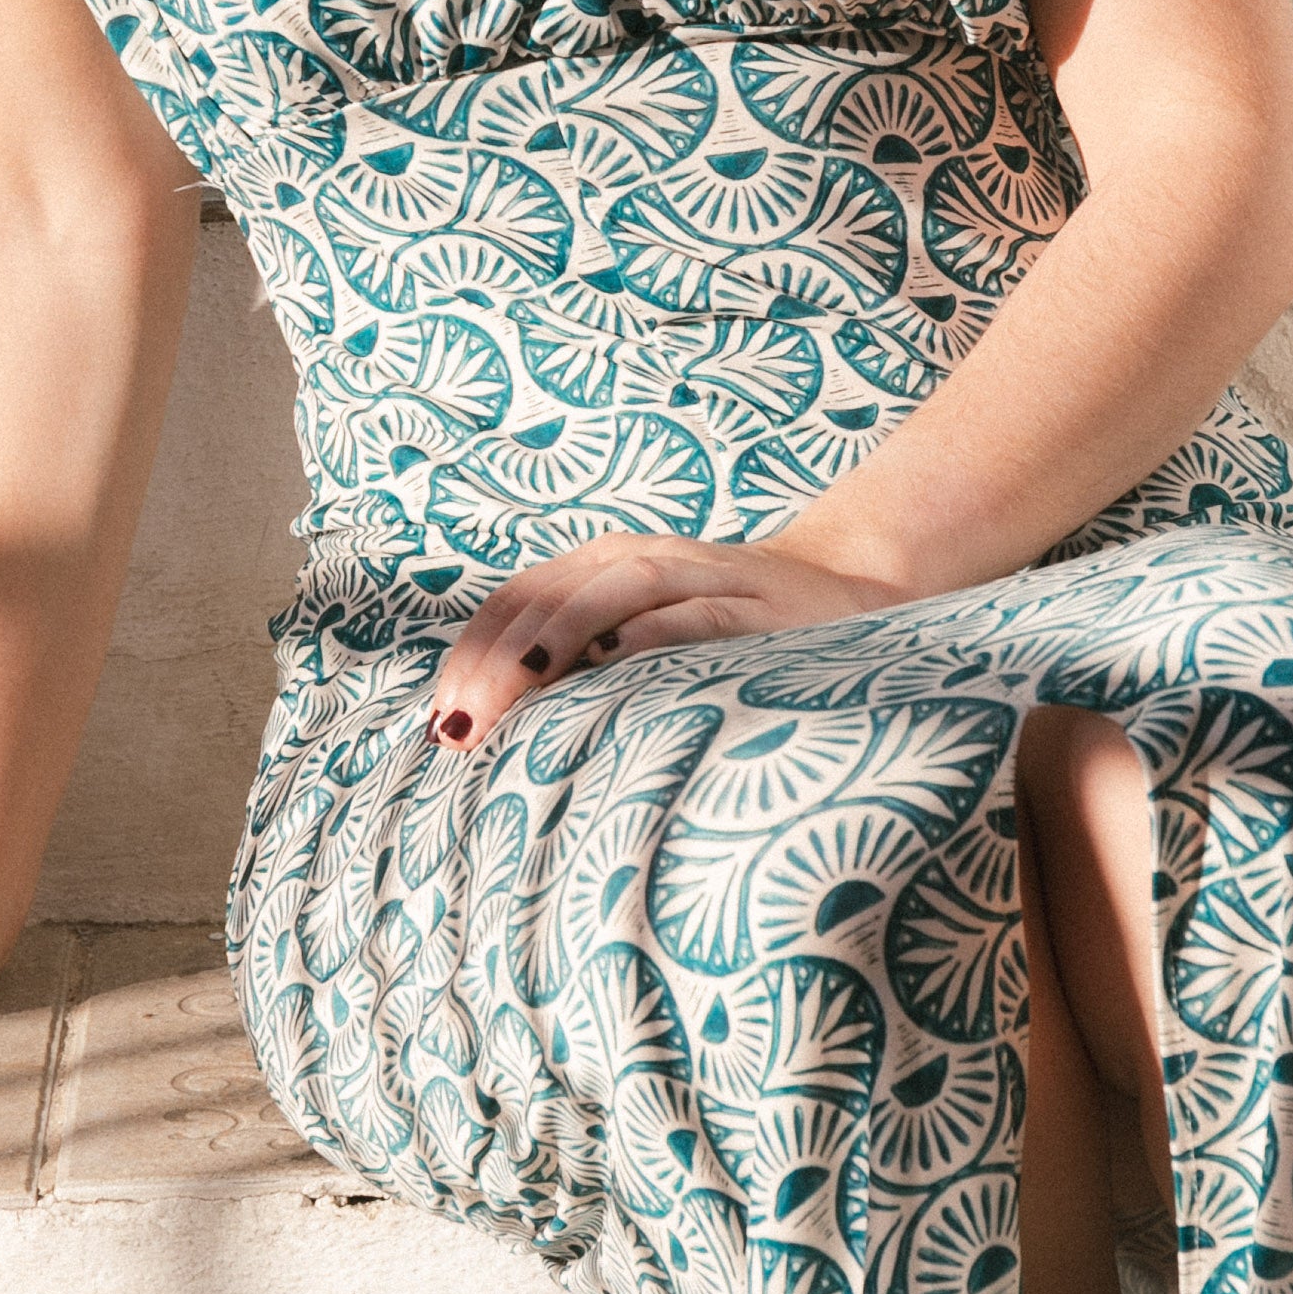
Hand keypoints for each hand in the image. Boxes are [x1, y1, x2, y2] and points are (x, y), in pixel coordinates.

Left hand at [426, 537, 898, 747]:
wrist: (849, 595)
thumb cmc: (727, 640)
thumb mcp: (644, 640)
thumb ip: (578, 668)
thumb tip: (490, 733)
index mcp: (605, 566)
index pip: (517, 599)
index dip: (473, 653)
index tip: (443, 721)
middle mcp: (646, 560)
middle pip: (551, 594)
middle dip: (499, 658)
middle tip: (464, 726)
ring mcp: (702, 576)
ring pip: (613, 591)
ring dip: (556, 638)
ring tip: (513, 693)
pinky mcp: (754, 605)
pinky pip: (692, 613)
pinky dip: (649, 636)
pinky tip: (612, 671)